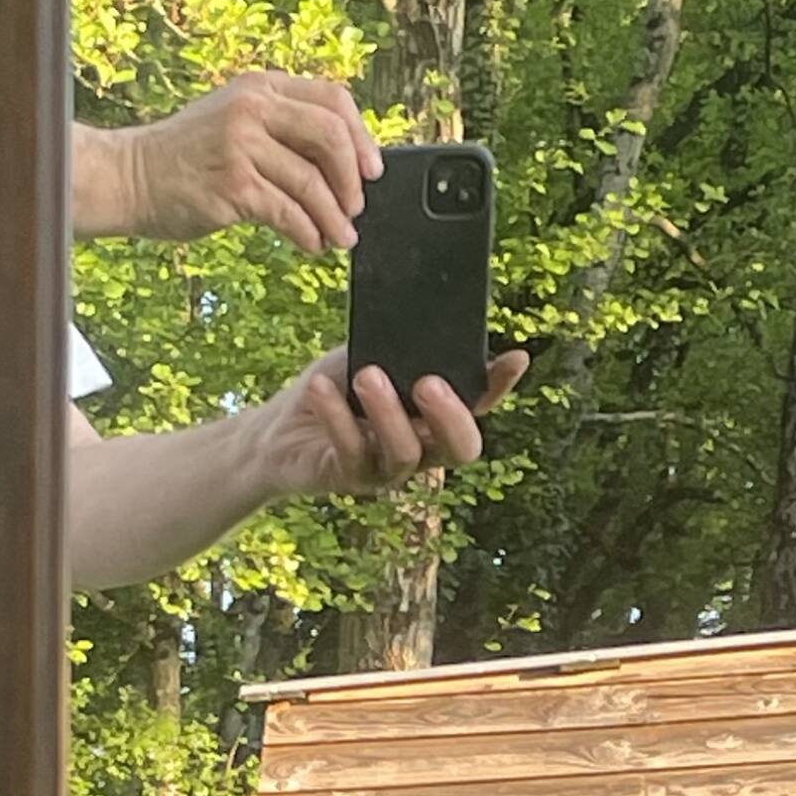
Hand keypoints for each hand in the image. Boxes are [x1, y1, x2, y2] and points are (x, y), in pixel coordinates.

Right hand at [96, 74, 383, 251]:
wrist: (131, 176)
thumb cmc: (188, 157)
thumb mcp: (236, 123)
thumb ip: (282, 130)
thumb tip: (344, 167)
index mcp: (260, 87)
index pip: (333, 99)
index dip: (361, 137)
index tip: (371, 171)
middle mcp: (252, 108)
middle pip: (331, 136)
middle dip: (352, 180)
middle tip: (355, 208)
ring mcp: (241, 144)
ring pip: (312, 182)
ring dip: (334, 217)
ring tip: (340, 238)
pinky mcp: (233, 184)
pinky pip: (288, 212)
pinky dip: (308, 232)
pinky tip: (312, 244)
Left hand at [254, 349, 528, 501]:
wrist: (279, 430)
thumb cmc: (334, 387)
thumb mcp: (368, 355)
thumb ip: (399, 347)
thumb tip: (426, 316)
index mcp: (435, 417)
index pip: (479, 405)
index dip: (501, 387)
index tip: (516, 358)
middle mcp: (423, 449)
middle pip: (461, 449)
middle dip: (451, 417)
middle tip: (428, 383)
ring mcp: (389, 470)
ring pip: (406, 453)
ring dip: (387, 413)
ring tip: (366, 376)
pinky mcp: (351, 479)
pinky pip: (353, 452)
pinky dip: (337, 417)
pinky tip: (320, 388)